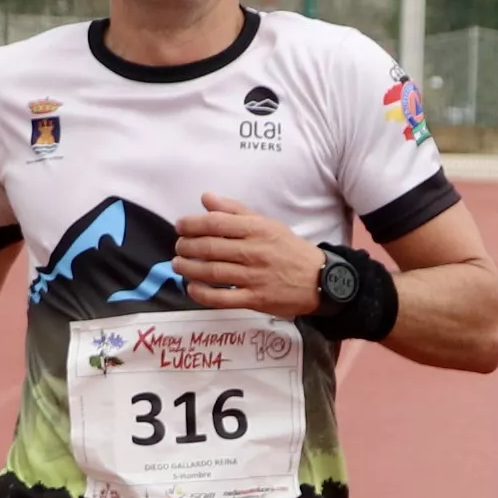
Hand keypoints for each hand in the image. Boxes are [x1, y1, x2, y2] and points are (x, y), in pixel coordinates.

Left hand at [175, 194, 319, 315]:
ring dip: (189, 268)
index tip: (180, 226)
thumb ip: (234, 211)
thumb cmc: (288, 249)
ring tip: (178, 265)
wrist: (319, 280)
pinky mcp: (255, 299)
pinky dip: (202, 293)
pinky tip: (192, 287)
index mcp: (257, 229)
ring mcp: (254, 277)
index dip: (192, 224)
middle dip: (187, 246)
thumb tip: (206, 198)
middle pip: (210, 247)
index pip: (216, 223)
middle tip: (179, 247)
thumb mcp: (267, 223)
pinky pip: (222, 298)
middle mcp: (254, 252)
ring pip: (213, 272)